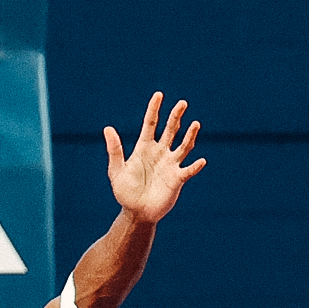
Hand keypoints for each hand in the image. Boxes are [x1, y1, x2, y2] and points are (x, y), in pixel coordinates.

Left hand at [105, 92, 205, 224]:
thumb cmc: (125, 192)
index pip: (150, 124)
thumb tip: (108, 128)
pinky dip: (194, 166)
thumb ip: (115, 150)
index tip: (159, 95)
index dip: (154, 109)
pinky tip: (200, 161)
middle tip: (182, 103)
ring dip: (190, 135)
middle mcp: (160, 153)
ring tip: (195, 124)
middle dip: (176, 117)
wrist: (136, 213)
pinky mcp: (177, 179)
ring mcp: (170, 164)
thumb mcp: (116, 171)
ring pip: (183, 146)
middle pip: (171, 130)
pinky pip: (188, 170)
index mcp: (144, 148)